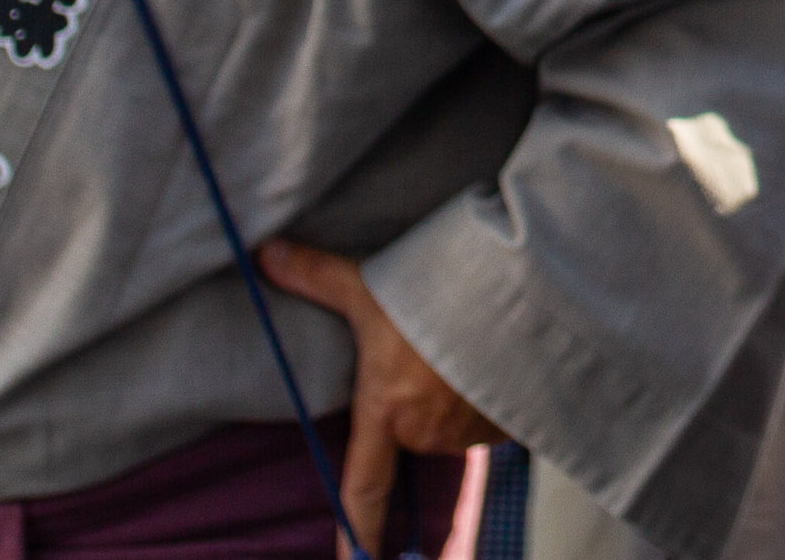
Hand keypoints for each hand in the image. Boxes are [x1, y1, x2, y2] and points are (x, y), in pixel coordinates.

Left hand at [257, 239, 502, 558]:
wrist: (521, 288)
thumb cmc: (438, 291)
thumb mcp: (372, 285)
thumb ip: (317, 276)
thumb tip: (262, 253)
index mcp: (388, 413)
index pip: (363, 490)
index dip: (354, 537)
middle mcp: (428, 432)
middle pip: (411, 433)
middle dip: (414, 401)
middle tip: (425, 351)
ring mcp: (473, 430)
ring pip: (451, 423)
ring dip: (453, 396)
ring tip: (463, 344)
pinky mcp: (514, 419)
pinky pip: (490, 415)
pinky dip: (488, 393)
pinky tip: (492, 354)